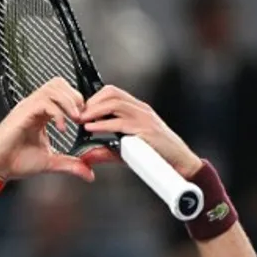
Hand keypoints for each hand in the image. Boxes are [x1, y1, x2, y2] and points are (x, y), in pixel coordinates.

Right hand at [0, 78, 93, 182]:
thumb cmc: (14, 161)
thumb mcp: (50, 162)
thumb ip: (70, 165)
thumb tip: (89, 173)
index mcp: (41, 113)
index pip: (62, 94)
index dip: (77, 103)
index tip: (86, 121)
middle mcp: (34, 106)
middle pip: (59, 84)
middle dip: (75, 97)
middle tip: (82, 117)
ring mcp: (27, 107)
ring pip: (53, 88)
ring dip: (68, 102)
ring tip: (76, 119)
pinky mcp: (22, 113)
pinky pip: (44, 102)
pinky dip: (57, 113)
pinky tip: (62, 128)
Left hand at [79, 85, 202, 178]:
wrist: (179, 164)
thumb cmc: (155, 156)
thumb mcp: (126, 152)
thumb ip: (105, 152)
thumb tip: (85, 157)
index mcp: (137, 109)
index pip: (113, 93)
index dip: (94, 98)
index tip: (81, 110)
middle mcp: (141, 110)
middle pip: (111, 94)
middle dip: (90, 102)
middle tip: (77, 115)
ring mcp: (144, 118)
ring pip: (114, 104)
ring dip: (94, 111)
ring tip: (81, 120)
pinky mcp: (146, 131)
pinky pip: (120, 123)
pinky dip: (102, 125)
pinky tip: (91, 129)